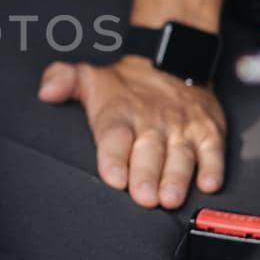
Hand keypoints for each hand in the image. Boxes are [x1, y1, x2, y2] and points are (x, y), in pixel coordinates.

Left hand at [38, 56, 225, 208]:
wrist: (172, 60)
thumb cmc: (126, 85)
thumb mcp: (90, 77)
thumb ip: (62, 81)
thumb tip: (47, 91)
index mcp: (121, 113)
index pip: (115, 135)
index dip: (114, 157)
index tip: (114, 177)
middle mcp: (152, 122)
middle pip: (149, 151)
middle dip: (146, 175)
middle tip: (144, 198)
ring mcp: (182, 128)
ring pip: (181, 154)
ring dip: (177, 177)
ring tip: (170, 198)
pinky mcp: (208, 132)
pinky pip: (213, 150)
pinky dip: (213, 167)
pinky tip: (209, 184)